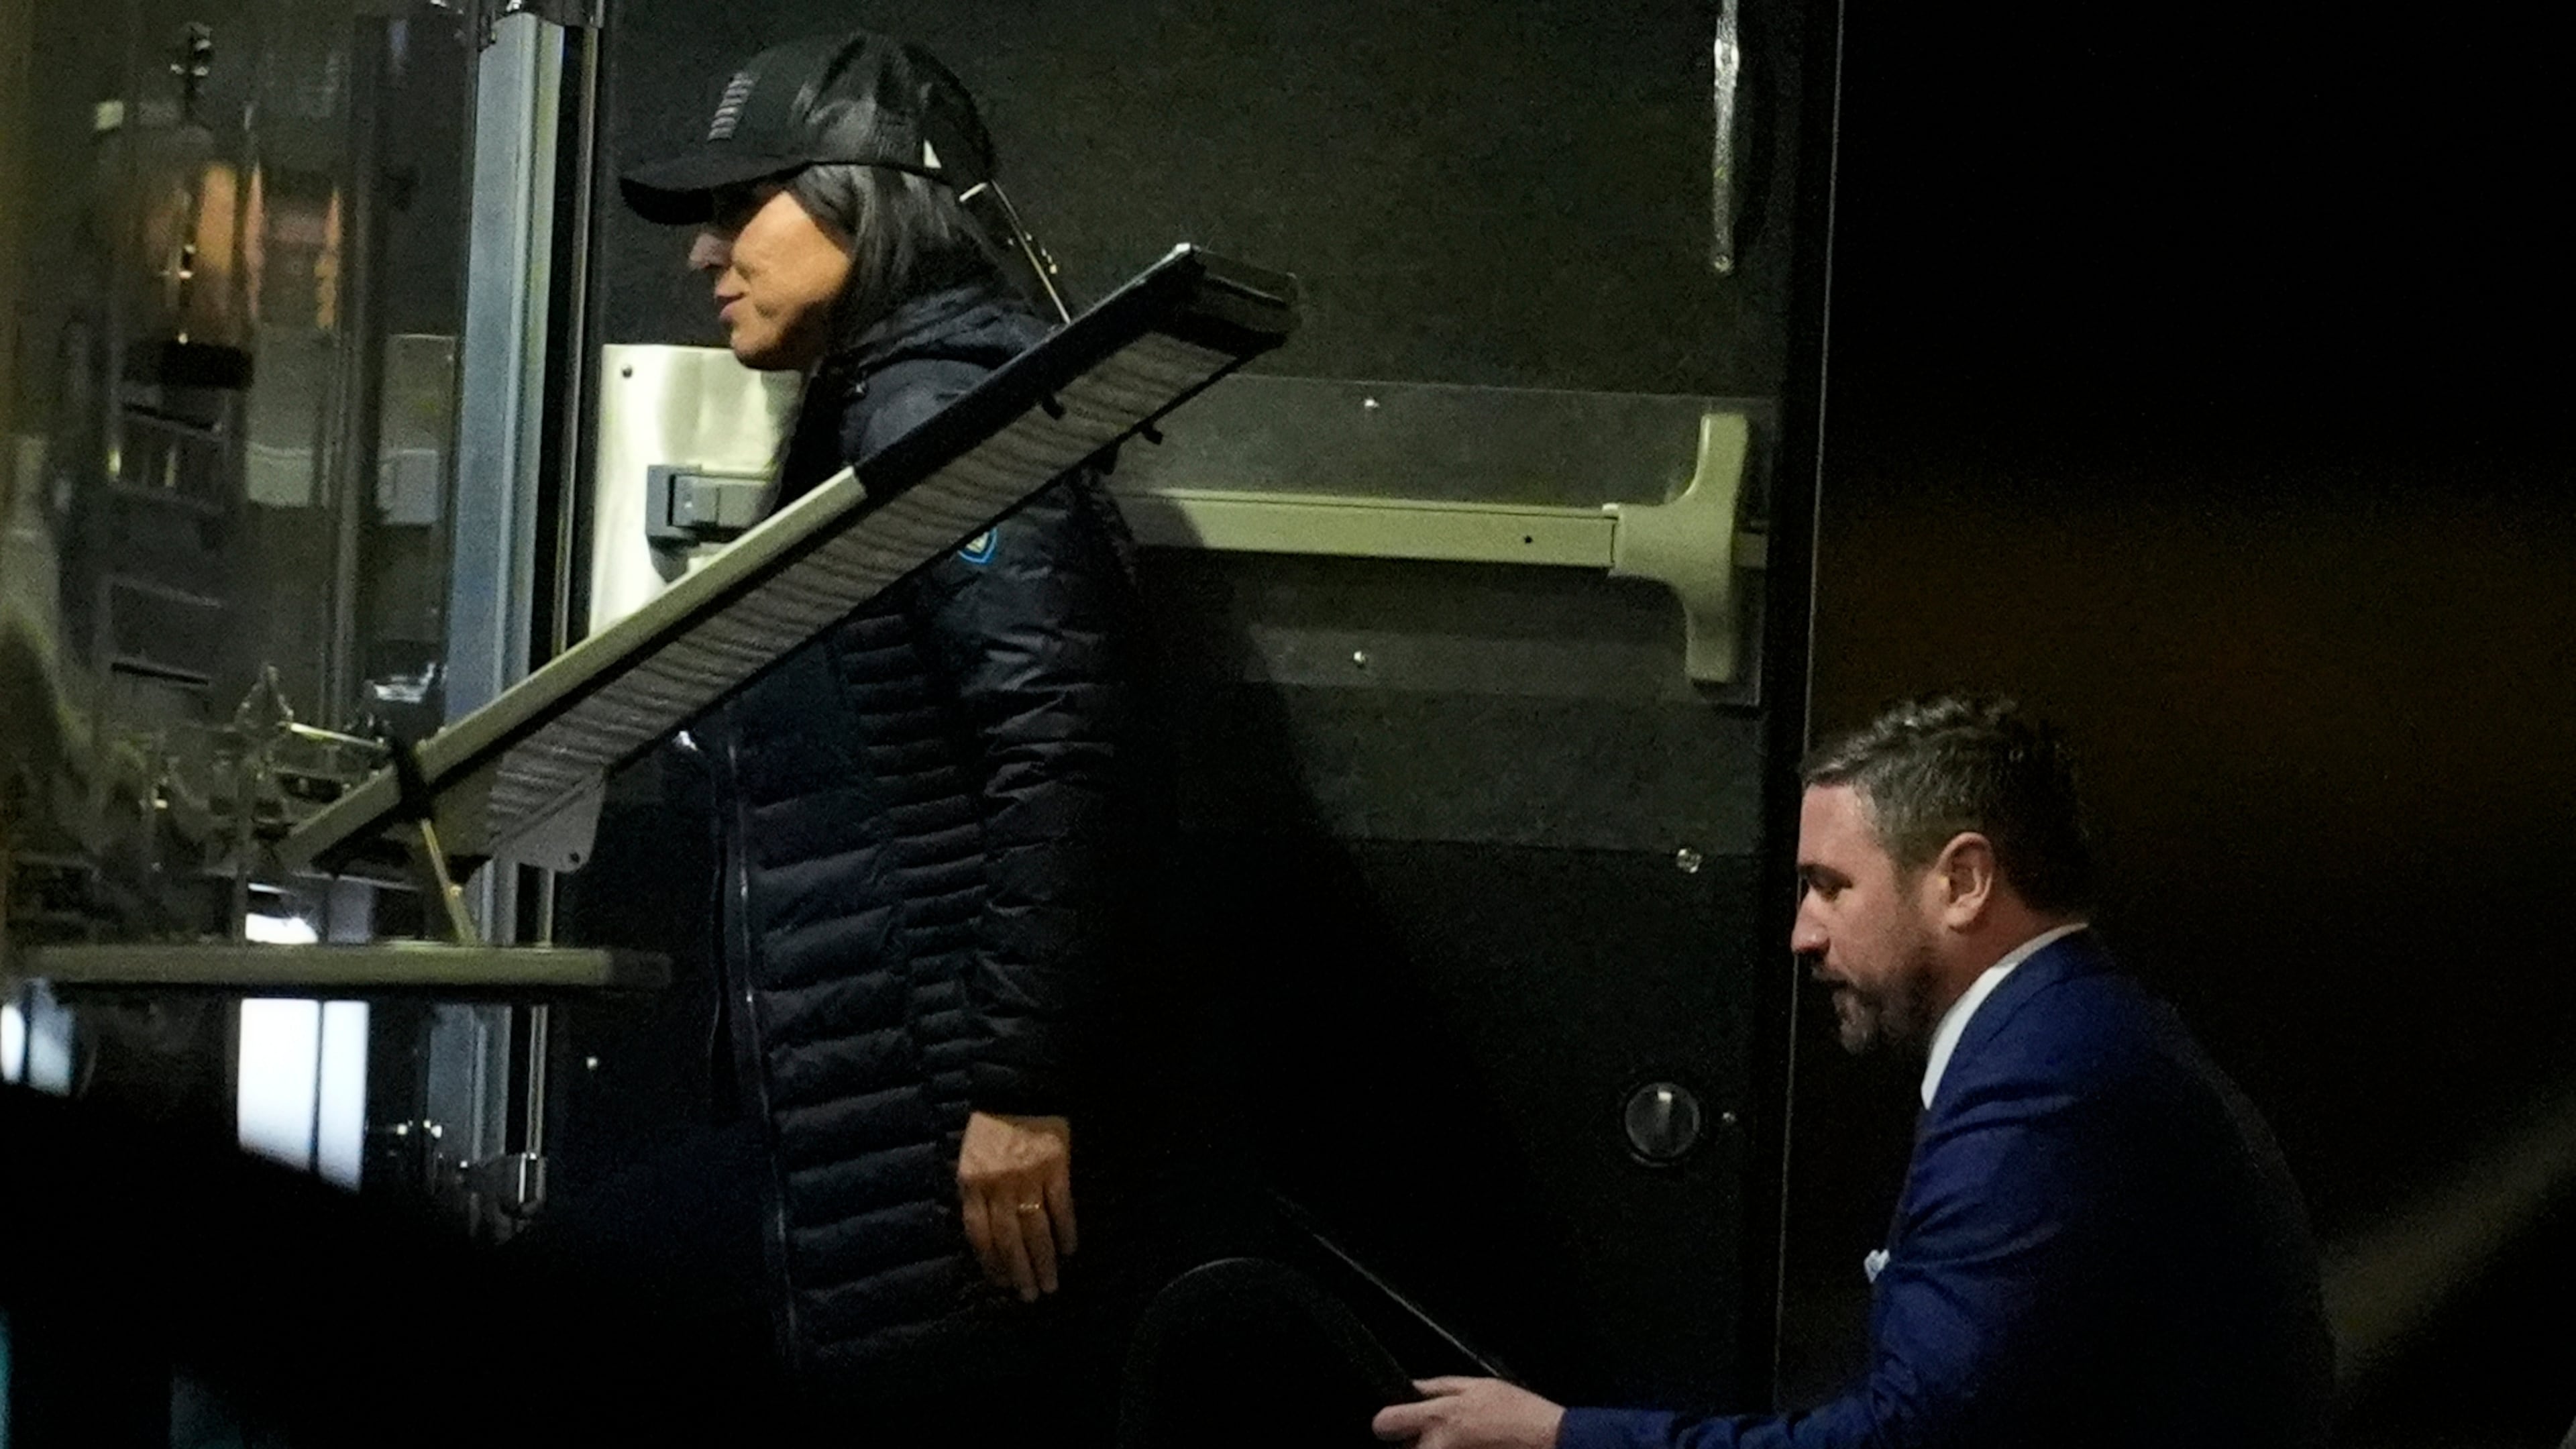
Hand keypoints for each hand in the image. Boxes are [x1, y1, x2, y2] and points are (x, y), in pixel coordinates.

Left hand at [957, 1110, 1076, 1300]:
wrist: (1017, 1089)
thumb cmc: (990, 1129)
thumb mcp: (970, 1161)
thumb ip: (975, 1196)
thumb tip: (985, 1238)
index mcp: (972, 1184)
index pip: (980, 1234)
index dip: (992, 1263)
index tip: (1003, 1284)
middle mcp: (998, 1184)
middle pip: (1009, 1238)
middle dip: (1021, 1271)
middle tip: (1031, 1296)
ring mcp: (1028, 1176)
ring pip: (1036, 1228)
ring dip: (1044, 1259)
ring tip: (1051, 1283)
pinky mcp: (1055, 1166)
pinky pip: (1061, 1206)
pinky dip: (1066, 1230)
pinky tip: (1070, 1249)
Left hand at [1372, 1377, 1565, 1447]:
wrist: (1549, 1443)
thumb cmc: (1520, 1414)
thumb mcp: (1478, 1386)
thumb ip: (1438, 1387)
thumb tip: (1412, 1387)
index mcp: (1438, 1417)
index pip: (1385, 1424)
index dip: (1389, 1421)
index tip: (1396, 1422)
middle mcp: (1438, 1448)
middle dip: (1418, 1441)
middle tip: (1445, 1434)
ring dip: (1437, 1448)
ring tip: (1467, 1441)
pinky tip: (1476, 1447)